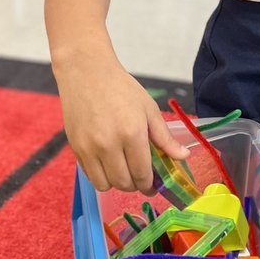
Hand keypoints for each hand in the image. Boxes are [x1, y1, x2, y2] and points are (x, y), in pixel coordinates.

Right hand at [58, 58, 189, 191]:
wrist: (87, 73)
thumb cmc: (121, 88)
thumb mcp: (149, 109)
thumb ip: (165, 138)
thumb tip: (183, 156)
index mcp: (132, 133)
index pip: (142, 174)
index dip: (149, 185)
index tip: (153, 185)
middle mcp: (109, 145)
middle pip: (124, 183)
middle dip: (135, 185)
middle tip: (141, 177)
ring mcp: (89, 148)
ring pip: (105, 185)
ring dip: (117, 183)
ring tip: (124, 170)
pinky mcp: (76, 148)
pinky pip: (90, 176)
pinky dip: (101, 176)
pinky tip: (109, 163)